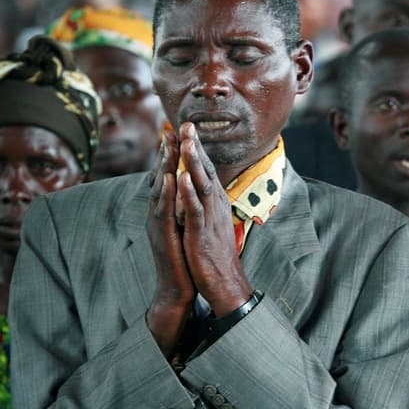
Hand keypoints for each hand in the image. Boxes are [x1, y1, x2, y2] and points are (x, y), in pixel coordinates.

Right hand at [146, 130, 194, 357]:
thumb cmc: (183, 258)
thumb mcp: (184, 228)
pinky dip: (166, 194)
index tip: (175, 133)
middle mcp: (158, 215)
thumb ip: (183, 209)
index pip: (167, 178)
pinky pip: (164, 212)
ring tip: (168, 146)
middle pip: (160, 178)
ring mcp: (159, 225)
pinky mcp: (164, 237)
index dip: (170, 156)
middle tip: (169, 129)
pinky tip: (169, 179)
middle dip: (165, 154)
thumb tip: (188, 191)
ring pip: (160, 191)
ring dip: (163, 167)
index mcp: (166, 211)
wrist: (178, 289)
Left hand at [177, 122, 252, 315]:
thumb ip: (207, 206)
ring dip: (193, 163)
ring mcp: (210, 219)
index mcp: (215, 204)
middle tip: (186, 124)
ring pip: (202, 185)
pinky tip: (182, 177)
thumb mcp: (212, 224)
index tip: (187, 130)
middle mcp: (216, 207)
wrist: (226, 284)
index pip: (206, 171)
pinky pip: (195, 209)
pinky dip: (189, 192)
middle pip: (206, 171)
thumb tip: (201, 191)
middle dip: (195, 147)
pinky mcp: (203, 233)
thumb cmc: (216, 256)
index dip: (197, 150)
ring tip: (185, 142)